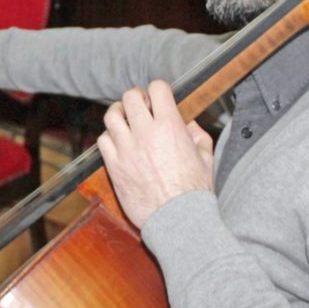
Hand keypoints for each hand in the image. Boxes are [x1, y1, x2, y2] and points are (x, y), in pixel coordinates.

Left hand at [96, 80, 214, 229]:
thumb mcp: (206, 158)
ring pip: (111, 116)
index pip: (157, 88)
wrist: (177, 219)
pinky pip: (102, 141)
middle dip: (136, 98)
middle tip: (140, 106)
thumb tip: (188, 124)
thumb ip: (198, 135)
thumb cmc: (194, 192)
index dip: (157, 89)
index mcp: (170, 126)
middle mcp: (145, 133)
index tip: (158, 97)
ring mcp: (127, 149)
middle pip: (130, 97)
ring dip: (119, 114)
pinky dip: (109, 137)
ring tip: (125, 119)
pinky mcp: (114, 166)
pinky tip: (118, 142)